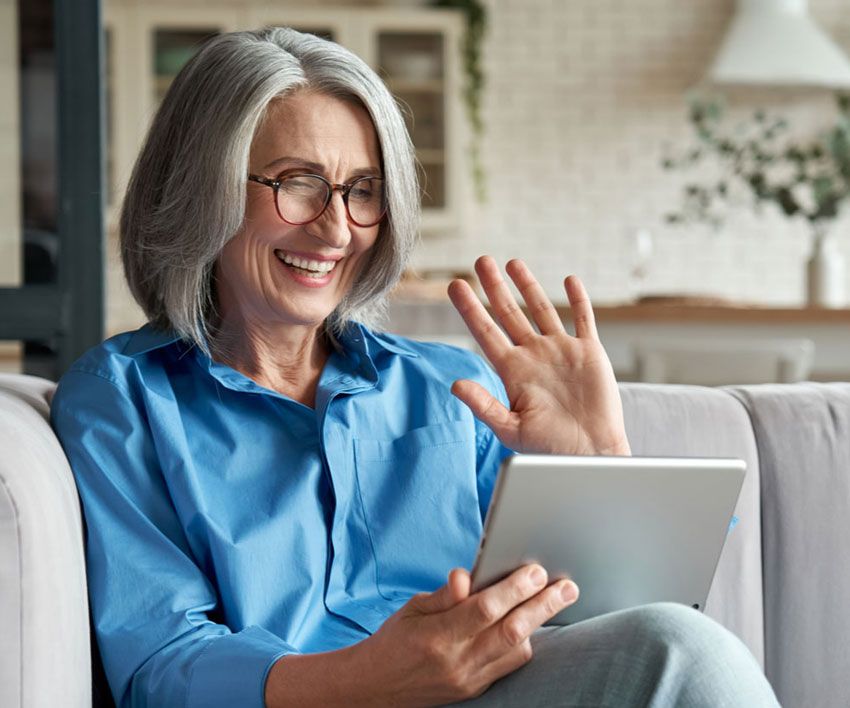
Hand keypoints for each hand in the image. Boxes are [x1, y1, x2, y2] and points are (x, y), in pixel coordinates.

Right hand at [353, 566, 578, 705]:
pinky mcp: (475, 691)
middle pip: (511, 632)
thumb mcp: (413, 608)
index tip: (536, 571)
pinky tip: (530, 625)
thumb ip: (445, 594)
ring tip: (553, 599)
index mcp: (438, 636)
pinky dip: (523, 643)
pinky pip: (509, 666)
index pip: (484, 609)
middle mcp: (457, 661)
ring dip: (538, 625)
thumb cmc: (395, 639)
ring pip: (517, 652)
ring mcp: (469, 680)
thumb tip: (466, 576)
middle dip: (543, 606)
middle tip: (567, 587)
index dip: (514, 589)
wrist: (377, 687)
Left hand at [448, 256, 629, 455]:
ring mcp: (561, 351)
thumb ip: (484, 405)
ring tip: (512, 263)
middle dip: (494, 287)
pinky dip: (578, 299)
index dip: (470, 308)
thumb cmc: (548, 448)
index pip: (486, 331)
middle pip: (510, 313)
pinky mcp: (589, 353)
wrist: (589, 454)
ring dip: (528, 286)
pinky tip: (569, 280)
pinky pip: (583, 319)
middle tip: (480, 261)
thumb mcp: (510, 428)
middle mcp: (534, 355)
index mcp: (512, 371)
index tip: (455, 285)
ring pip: (542, 309)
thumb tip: (454, 385)